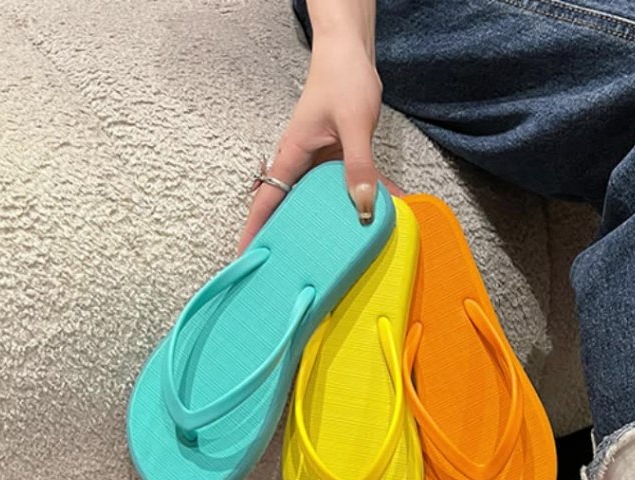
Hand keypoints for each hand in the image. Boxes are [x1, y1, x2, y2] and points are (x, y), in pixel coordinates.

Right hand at [239, 34, 387, 251]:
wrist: (351, 54)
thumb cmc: (342, 79)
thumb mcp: (354, 124)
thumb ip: (359, 165)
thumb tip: (363, 206)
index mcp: (293, 155)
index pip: (267, 199)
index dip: (256, 229)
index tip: (248, 256)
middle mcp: (303, 163)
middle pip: (291, 207)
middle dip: (290, 236)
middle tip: (293, 269)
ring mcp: (321, 162)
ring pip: (320, 201)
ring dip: (329, 224)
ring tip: (336, 255)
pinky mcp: (339, 159)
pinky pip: (348, 186)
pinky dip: (364, 199)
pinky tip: (386, 212)